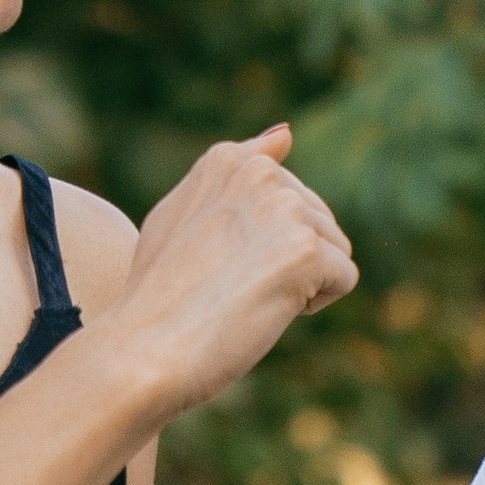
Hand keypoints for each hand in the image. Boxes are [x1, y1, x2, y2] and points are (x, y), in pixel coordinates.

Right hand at [99, 127, 355, 429]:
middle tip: (227, 286)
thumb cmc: (156, 297)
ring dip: (302, 283)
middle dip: (286, 262)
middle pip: (317, 223)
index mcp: (228, 159)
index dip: (260, 243)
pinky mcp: (306, 251)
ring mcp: (284, 209)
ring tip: (244, 296)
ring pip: (335, 250)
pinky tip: (264, 310)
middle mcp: (258, 172)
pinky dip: (313, 304)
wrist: (141, 352)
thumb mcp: (184, 215)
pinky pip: (344, 278)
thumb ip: (235, 173)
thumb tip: (287, 132)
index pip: (288, 199)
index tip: (216, 263)